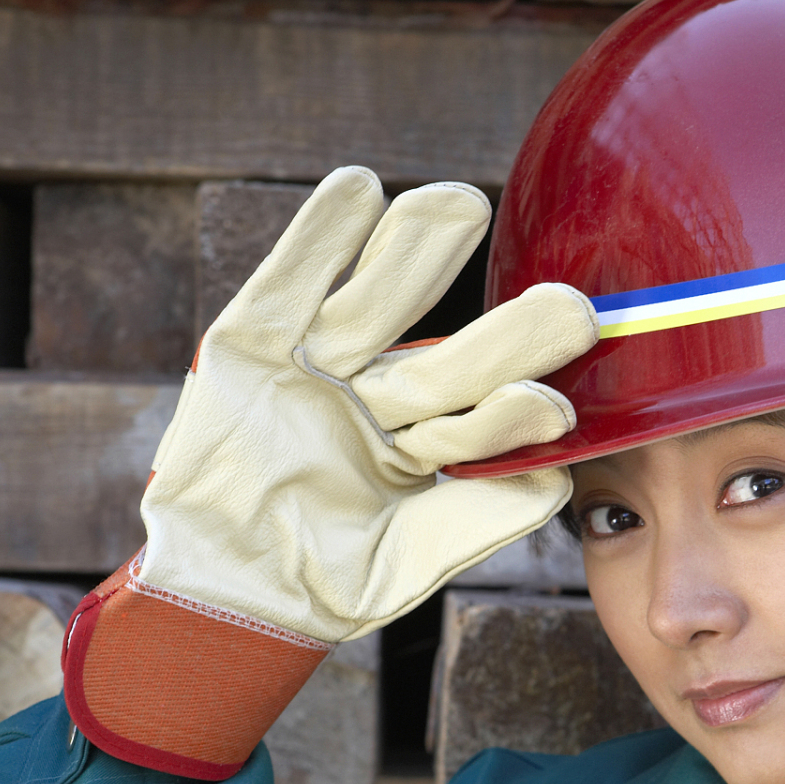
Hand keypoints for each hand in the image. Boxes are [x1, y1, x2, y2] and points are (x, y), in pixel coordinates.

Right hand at [63, 166, 597, 777]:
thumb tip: (557, 484)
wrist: (216, 594)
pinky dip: (317, 240)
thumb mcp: (400, 564)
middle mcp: (381, 399)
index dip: (510, 416)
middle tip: (568, 307)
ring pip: (375, 307)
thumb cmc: (315, 585)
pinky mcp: (249, 344)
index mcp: (423, 448)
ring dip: (417, 255)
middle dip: (503, 335)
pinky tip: (358, 190)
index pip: (478, 427)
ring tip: (462, 205)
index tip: (554, 405)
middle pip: (448, 361)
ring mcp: (318, 367)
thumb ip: (474, 523)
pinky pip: (286, 286)